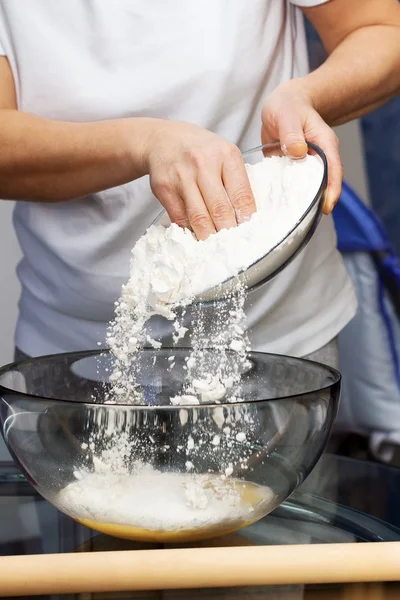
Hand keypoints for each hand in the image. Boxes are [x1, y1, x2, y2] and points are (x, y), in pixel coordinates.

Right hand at [144, 120, 255, 239]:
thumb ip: (236, 181)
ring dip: (209, 237)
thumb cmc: (200, 151)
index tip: (250, 235)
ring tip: (217, 249)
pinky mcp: (165, 188)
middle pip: (220, 209)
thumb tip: (248, 218)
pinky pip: (180, 218)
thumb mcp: (223, 155)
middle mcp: (203, 163)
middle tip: (235, 248)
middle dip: (228, 233)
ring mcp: (182, 176)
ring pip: (199, 217)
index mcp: (226, 155)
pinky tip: (197, 238)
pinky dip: (190, 232)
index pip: (241, 194)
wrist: (163, 140)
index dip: (246, 219)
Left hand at [261, 82, 342, 213]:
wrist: (283, 105)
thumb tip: (298, 151)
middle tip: (302, 224)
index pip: (333, 171)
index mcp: (324, 145)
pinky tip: (271, 212)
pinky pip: (289, 189)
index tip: (327, 207)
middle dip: (315, 205)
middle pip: (321, 186)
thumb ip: (291, 132)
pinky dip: (282, 199)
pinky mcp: (291, 173)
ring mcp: (304, 169)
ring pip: (304, 190)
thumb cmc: (288, 106)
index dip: (332, 190)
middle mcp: (317, 160)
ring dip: (297, 205)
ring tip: (286, 224)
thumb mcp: (287, 114)